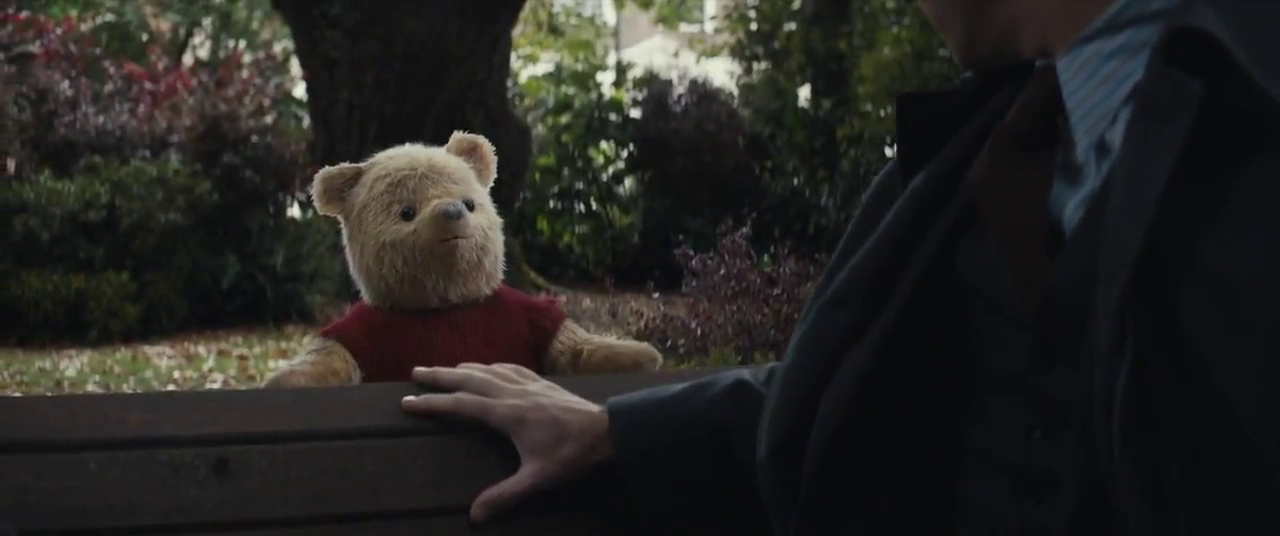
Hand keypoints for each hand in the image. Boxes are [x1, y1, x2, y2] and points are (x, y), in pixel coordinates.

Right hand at [400, 363, 614, 522]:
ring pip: (488, 368)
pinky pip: (509, 367)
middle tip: (415, 373)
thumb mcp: (537, 478)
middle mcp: (512, 391)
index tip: (407, 402)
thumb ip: (505, 496)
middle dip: (439, 375)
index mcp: (506, 413)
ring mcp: (528, 383)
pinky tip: (490, 367)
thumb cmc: (571, 454)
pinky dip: (491, 365)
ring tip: (445, 369)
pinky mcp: (542, 381)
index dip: (432, 404)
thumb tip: (474, 517)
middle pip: (468, 378)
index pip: (460, 405)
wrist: (608, 429)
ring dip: (463, 367)